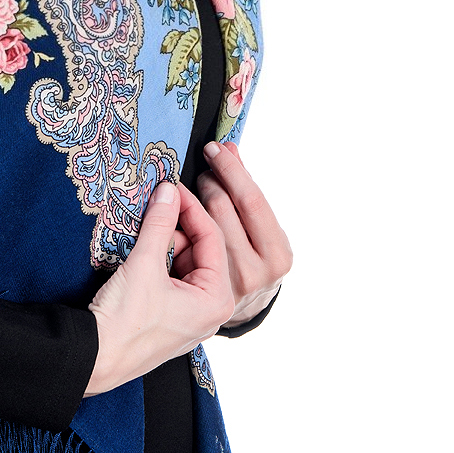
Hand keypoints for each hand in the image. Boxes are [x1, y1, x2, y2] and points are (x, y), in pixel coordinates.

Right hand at [85, 179, 234, 397]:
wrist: (95, 360)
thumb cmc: (126, 322)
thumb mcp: (144, 264)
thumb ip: (159, 223)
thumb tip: (168, 191)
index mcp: (217, 299)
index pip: (212, 238)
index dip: (190, 207)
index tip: (171, 186)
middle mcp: (211, 310)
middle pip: (200, 251)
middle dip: (176, 228)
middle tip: (153, 207)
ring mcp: (190, 316)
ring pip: (183, 264)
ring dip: (164, 244)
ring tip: (142, 233)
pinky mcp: (170, 318)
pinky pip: (172, 279)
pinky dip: (157, 262)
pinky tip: (139, 254)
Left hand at [179, 143, 292, 326]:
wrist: (244, 305)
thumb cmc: (253, 255)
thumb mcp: (259, 225)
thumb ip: (244, 188)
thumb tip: (229, 147)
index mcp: (277, 254)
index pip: (250, 200)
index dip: (230, 170)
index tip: (213, 148)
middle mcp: (254, 273)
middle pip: (221, 209)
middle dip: (208, 181)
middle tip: (200, 167)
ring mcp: (226, 285)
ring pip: (199, 226)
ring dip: (190, 201)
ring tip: (189, 188)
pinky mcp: (200, 291)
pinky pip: (185, 246)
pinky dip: (180, 226)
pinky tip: (176, 216)